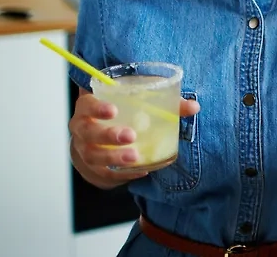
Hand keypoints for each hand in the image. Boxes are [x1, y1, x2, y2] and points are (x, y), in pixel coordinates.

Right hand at [69, 92, 199, 188]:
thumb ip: (167, 104)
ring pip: (93, 156)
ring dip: (113, 157)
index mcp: (89, 107)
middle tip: (130, 136)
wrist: (100, 136)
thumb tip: (194, 107)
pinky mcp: (90, 168)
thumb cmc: (123, 113)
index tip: (113, 110)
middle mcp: (82, 128)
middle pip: (87, 132)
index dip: (97, 107)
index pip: (87, 104)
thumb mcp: (139, 103)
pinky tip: (139, 170)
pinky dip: (119, 174)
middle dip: (108, 135)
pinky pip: (101, 174)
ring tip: (135, 157)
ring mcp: (83, 150)